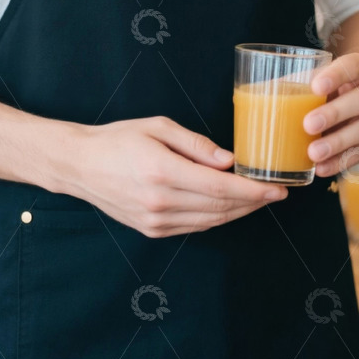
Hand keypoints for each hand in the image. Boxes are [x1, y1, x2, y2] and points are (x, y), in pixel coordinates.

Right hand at [67, 115, 286, 237]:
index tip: (277, 189)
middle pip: (220, 209)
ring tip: (256, 199)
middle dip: (253, 203)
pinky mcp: (152, 231)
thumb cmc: (119, 138)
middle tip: (275, 193)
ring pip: (210, 222)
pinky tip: (227, 206)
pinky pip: (194, 227)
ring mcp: (155, 221)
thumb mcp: (158, 126)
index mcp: (163, 172)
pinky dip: (216, 218)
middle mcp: (161, 202)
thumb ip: (196, 144)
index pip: (220, 189)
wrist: (81, 165)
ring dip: (237, 212)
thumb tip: (229, 161)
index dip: (253, 192)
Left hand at [303, 54, 358, 176]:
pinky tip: (321, 168)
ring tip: (312, 153)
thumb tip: (255, 92)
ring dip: (337, 143)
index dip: (336, 75)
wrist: (356, 94)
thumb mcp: (315, 75)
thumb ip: (294, 81)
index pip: (352, 65)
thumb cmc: (327, 85)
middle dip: (334, 114)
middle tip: (308, 125)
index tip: (315, 86)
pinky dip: (341, 162)